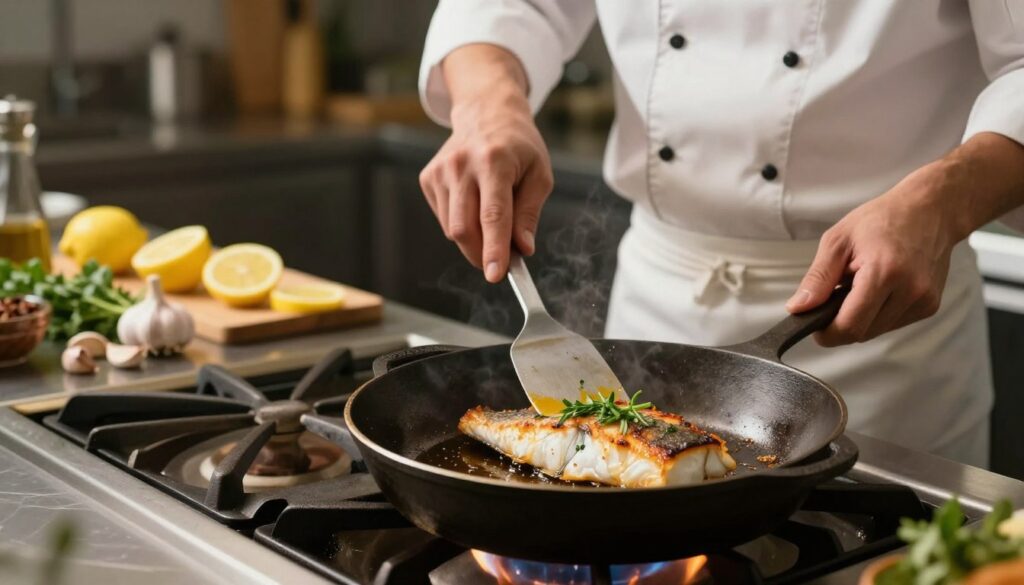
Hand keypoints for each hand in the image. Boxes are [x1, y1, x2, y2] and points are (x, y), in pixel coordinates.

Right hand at [419, 45, 553, 282]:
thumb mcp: (539, 174)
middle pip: (464, 228)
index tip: (496, 275)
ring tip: (492, 219)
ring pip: (452, 229)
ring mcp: (441, 171)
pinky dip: (462, 224)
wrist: (486, 113)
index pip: (493, 215)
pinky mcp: (428, 178)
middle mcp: (462, 165)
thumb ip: (530, 213)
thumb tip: (523, 248)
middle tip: (501, 260)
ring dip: (474, 239)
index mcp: (495, 161)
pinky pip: (444, 219)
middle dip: (482, 254)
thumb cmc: (518, 146)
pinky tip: (473, 203)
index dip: (494, 249)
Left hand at [786, 160, 961, 345]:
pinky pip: (892, 324)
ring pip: (876, 331)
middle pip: (862, 333)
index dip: (827, 333)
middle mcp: (910, 291)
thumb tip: (798, 309)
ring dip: (861, 318)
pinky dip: (878, 314)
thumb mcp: (838, 240)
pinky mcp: (930, 306)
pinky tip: (879, 289)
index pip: (850, 326)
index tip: (814, 324)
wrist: (930, 210)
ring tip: (860, 286)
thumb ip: (817, 279)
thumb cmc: (882, 219)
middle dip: (841, 322)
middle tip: (836, 295)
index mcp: (884, 272)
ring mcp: (923, 300)